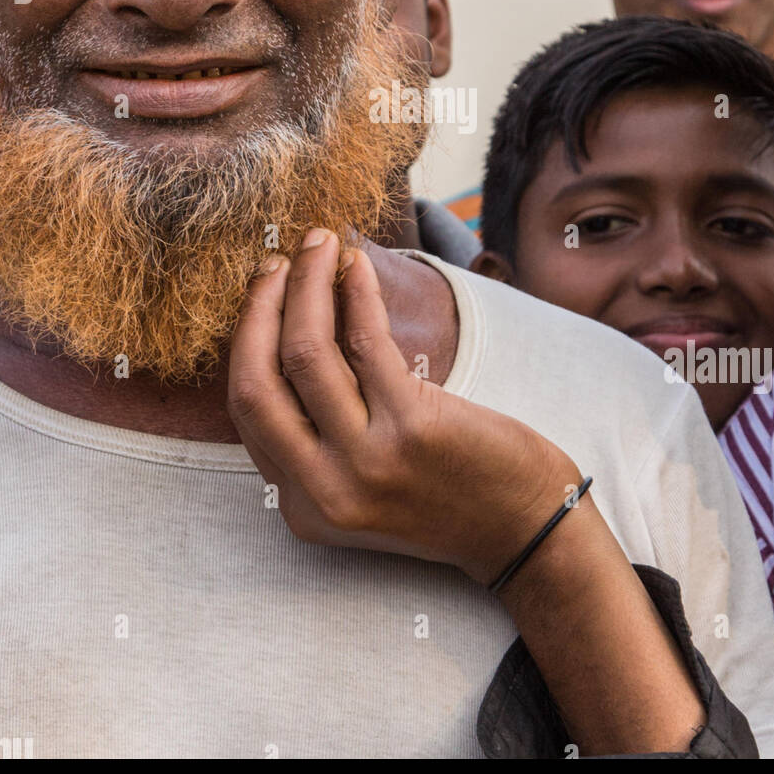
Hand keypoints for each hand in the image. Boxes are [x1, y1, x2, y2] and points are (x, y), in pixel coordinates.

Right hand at [227, 228, 582, 584]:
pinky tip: (357, 264)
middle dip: (260, 308)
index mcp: (304, 506)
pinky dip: (357, 292)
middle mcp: (323, 490)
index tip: (264, 294)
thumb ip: (323, 436)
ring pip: (306, 353)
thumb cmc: (450, 493)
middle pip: (256, 382)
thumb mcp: (365, 484)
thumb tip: (296, 332)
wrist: (526, 529)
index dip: (248, 339)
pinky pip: (367, 342)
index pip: (247, 411)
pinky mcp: (412, 427)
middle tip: (276, 262)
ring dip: (307, 284)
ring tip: (320, 244)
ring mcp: (365, 462)